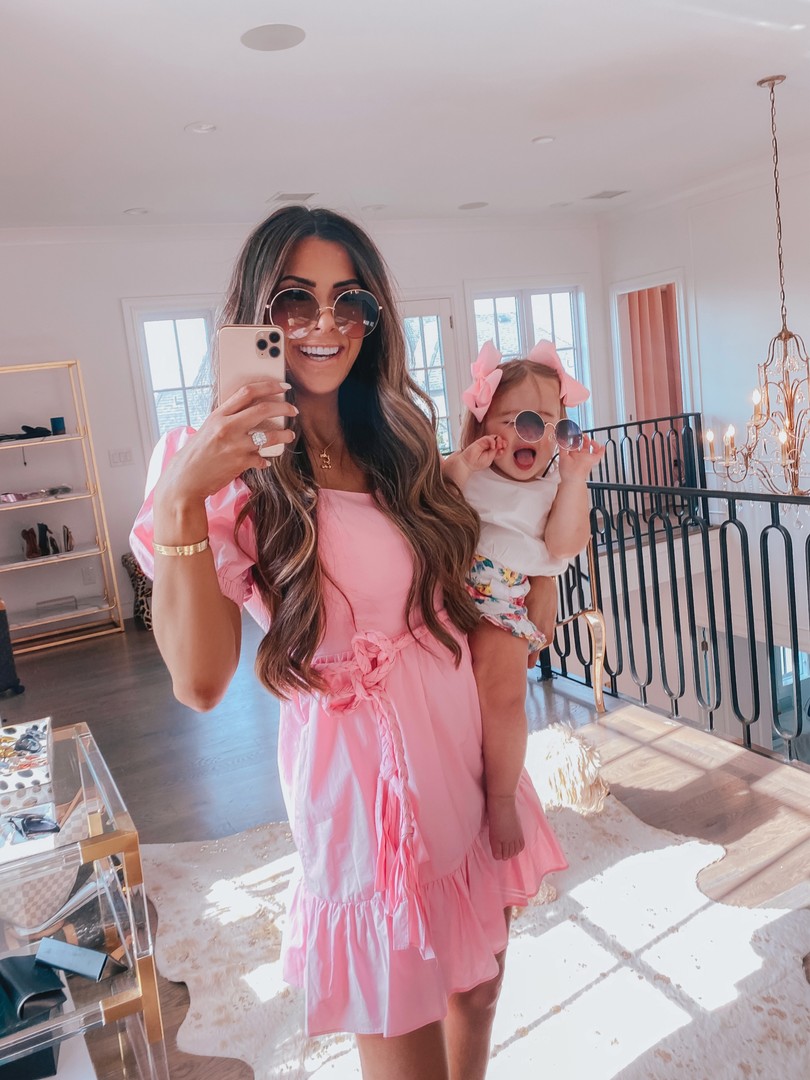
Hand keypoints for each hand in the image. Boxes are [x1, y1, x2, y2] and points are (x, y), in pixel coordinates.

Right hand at [155, 379, 297, 506]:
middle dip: (284, 407)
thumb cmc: (196, 455)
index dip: (269, 386)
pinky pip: (262, 458)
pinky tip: (265, 461)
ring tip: (289, 435)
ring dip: (284, 435)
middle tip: (293, 410)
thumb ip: (227, 419)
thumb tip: (249, 412)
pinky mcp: (241, 463)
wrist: (185, 480)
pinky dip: (265, 460)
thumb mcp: (208, 429)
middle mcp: (227, 427)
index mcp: (218, 415)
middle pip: (264, 409)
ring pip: (270, 436)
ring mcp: (235, 445)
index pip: (247, 392)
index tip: (283, 387)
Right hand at [460, 434, 506, 471]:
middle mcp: (488, 446)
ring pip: (494, 437)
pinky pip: (488, 437)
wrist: (467, 463)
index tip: (503, 449)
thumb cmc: (476, 463)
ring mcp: (484, 443)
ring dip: (498, 440)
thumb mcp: (490, 459)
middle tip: (502, 446)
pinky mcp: (480, 441)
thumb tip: (501, 447)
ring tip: (498, 446)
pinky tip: (493, 446)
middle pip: (498, 440)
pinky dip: (492, 441)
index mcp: (492, 451)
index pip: (500, 445)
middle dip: (502, 442)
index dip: (503, 446)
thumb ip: (495, 453)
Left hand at [558, 434, 604, 482]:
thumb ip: (562, 448)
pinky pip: (599, 454)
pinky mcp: (592, 460)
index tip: (574, 434)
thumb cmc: (567, 472)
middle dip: (583, 439)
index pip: (575, 446)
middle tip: (582, 435)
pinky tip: (602, 446)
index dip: (575, 440)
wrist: (572, 478)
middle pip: (584, 446)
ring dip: (591, 442)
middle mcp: (580, 457)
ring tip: (589, 439)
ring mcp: (587, 458)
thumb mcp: (562, 457)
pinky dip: (601, 450)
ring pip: (592, 449)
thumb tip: (561, 440)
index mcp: (573, 456)